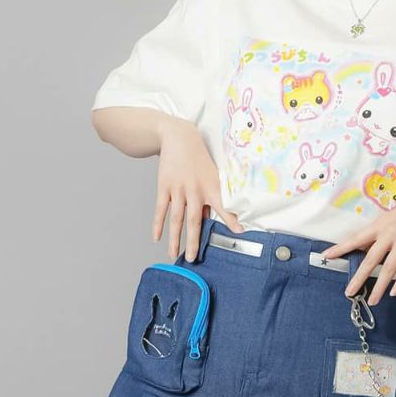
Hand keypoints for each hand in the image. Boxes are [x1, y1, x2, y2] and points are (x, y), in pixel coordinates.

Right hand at [151, 118, 245, 260]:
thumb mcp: (212, 175)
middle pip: (194, 220)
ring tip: (174, 255)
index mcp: (211, 187)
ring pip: (176, 218)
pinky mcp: (164, 187)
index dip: (231, 219)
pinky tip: (156, 237)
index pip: (223, 206)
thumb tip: (210, 220)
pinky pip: (161, 209)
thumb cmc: (199, 159)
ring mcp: (178, 189)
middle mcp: (195, 190)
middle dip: (193, 241)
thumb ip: (211, 198)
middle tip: (192, 259)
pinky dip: (158, 224)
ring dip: (175, 238)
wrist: (179, 137)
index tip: (239, 231)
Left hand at [319, 178, 395, 305]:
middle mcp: (389, 234)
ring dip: (380, 286)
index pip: (356, 239)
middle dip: (359, 278)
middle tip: (349, 292)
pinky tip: (395, 292)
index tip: (326, 256)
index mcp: (380, 226)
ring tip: (373, 300)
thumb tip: (367, 245)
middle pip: (370, 259)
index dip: (340, 249)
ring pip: (389, 268)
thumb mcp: (393, 218)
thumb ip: (381, 232)